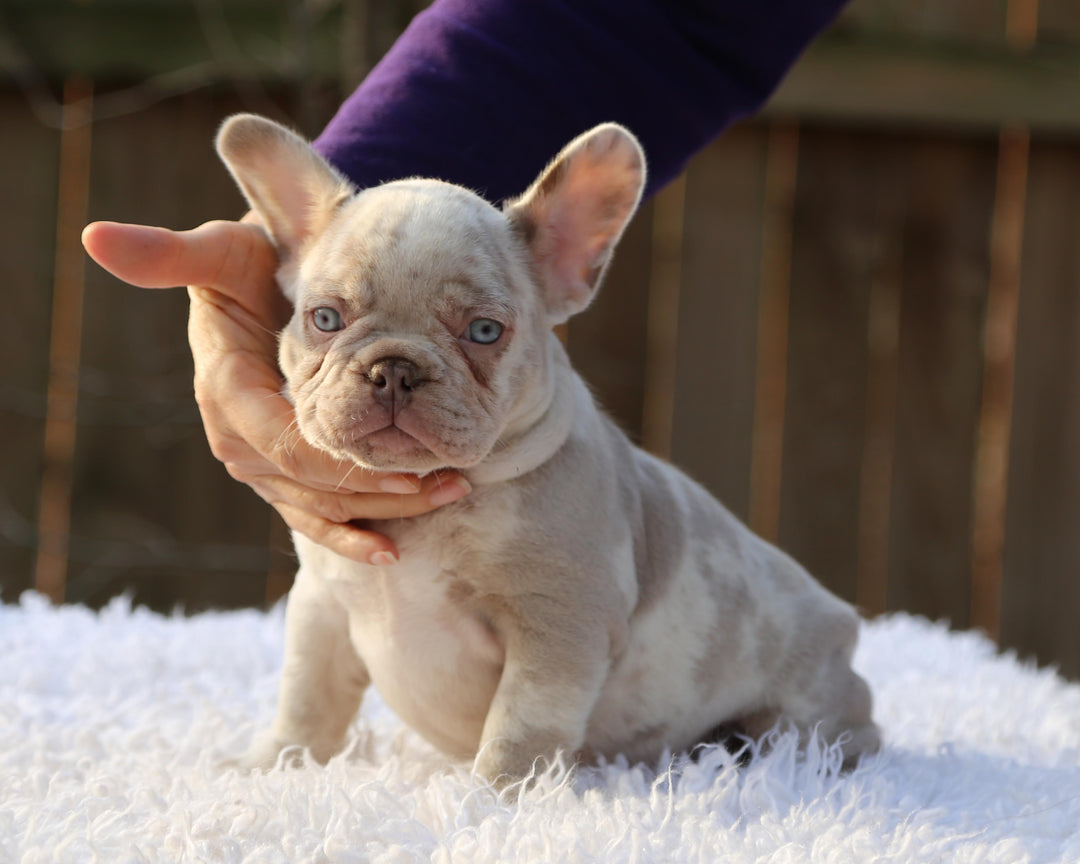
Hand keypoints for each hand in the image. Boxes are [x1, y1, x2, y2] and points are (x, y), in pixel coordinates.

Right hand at [81, 219, 469, 564]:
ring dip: (385, 512)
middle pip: (314, 486)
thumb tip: (94, 237)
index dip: (346, 465)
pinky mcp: (281, 474)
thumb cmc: (250, 261)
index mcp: (226, 392)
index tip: (408, 467)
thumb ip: (171, 254)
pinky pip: (313, 516)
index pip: (286, 446)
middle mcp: (238, 438)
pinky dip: (352, 534)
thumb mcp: (219, 250)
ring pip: (321, 506)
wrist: (263, 282)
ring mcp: (260, 463)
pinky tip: (392, 549)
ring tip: (449, 496)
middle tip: (451, 483)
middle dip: (383, 492)